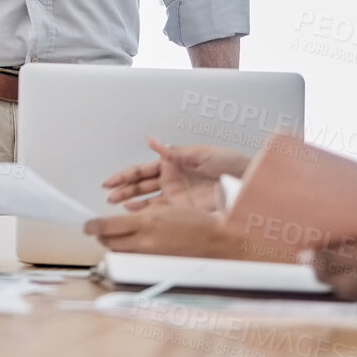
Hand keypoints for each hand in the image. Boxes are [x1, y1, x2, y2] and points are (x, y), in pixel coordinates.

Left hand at [83, 205, 248, 257]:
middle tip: (97, 229)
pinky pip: (134, 259)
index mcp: (147, 222)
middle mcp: (146, 241)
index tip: (86, 224)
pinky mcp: (156, 264)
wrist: (216, 240)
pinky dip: (128, 253)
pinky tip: (132, 247)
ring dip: (113, 245)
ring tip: (113, 238)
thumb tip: (122, 220)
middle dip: (100, 236)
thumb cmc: (197, 222)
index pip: (107, 226)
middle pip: (109, 242)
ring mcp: (150, 255)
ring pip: (120, 252)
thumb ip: (141, 215)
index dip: (92, 226)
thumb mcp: (166, 208)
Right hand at [101, 138, 250, 210]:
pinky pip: (161, 211)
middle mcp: (171, 179)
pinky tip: (135, 214)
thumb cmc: (228, 163)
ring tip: (116, 205)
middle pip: (140, 185)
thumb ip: (173, 152)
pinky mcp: (184, 208)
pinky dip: (146, 213)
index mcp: (173, 163)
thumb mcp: (200, 154)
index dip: (125, 175)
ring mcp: (176, 195)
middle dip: (123, 189)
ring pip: (147, 199)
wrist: (247, 182)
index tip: (111, 181)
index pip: (142, 170)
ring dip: (131, 202)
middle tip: (109, 194)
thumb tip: (152, 141)